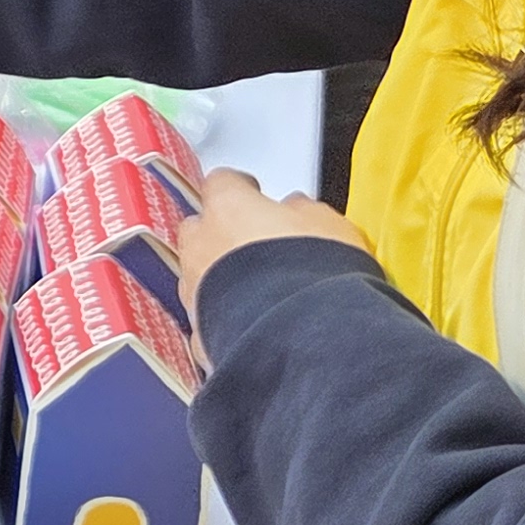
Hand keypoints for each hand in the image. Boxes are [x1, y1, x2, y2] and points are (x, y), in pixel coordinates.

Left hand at [178, 167, 367, 350]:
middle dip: (221, 232)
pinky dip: (224, 319)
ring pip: (198, 275)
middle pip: (199, 228)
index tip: (253, 191)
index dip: (240, 187)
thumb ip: (304, 211)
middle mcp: (201, 247)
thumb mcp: (328, 226)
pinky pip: (208, 319)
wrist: (305, 342)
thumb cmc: (315, 281)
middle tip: (255, 242)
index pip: (222, 182)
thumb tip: (298, 209)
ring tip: (258, 290)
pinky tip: (252, 325)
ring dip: (220, 277)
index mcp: (229, 209)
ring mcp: (195, 293)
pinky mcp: (201, 335)